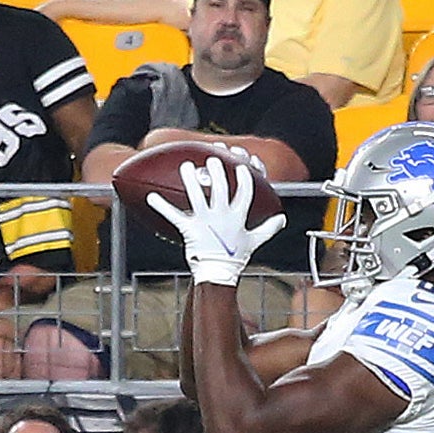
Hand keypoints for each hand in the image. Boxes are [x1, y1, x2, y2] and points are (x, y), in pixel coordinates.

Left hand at [146, 153, 286, 287]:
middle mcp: (221, 216)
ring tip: (186, 165)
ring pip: (197, 196)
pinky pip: (174, 215)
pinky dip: (161, 206)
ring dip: (191, 179)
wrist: (217, 273)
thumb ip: (268, 228)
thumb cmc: (235, 257)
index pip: (245, 191)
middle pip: (221, 188)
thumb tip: (282, 219)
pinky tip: (151, 197)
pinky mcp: (189, 230)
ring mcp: (205, 222)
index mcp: (238, 216)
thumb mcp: (254, 241)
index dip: (245, 178)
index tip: (243, 166)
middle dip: (218, 171)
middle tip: (213, 158)